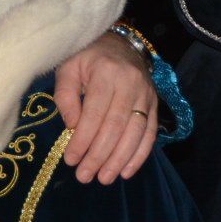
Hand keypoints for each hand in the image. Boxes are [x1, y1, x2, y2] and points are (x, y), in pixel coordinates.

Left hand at [55, 31, 156, 184]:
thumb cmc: (87, 58)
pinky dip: (139, 155)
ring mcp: (146, 94)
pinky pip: (150, 134)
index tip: (71, 160)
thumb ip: (65, 97)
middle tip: (85, 176)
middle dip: (100, 155)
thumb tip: (72, 128)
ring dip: (119, 160)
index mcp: (106, 72)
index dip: (83, 140)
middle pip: (116, 126)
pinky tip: (126, 172)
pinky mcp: (155, 104)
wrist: (120, 43)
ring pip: (135, 133)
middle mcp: (131, 83)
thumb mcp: (68, 69)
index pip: (95, 113)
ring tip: (104, 178)